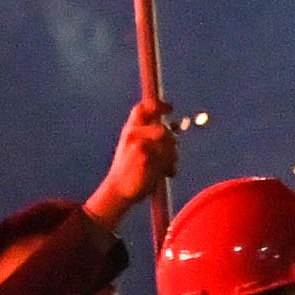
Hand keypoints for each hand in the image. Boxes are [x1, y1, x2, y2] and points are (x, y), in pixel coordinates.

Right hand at [88, 101, 184, 223]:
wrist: (118, 190)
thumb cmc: (130, 170)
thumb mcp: (136, 147)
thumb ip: (151, 135)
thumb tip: (175, 126)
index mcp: (130, 129)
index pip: (143, 108)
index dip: (158, 104)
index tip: (170, 108)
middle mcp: (132, 134)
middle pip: (163, 129)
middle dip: (172, 142)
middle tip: (171, 154)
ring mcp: (138, 145)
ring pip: (169, 144)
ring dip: (172, 156)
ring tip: (167, 167)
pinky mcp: (146, 158)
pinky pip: (168, 158)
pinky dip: (170, 167)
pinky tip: (165, 174)